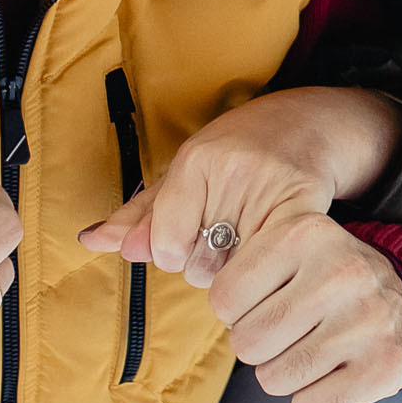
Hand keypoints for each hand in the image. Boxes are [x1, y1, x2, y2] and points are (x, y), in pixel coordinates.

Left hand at [77, 87, 401, 288]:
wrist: (311, 125)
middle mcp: (232, 171)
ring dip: (237, 272)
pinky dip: (266, 277)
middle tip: (227, 233)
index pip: (166, 244)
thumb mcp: (185, 171)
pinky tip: (271, 257)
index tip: (190, 235)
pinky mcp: (307, 212)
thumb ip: (140, 213)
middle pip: (199, 265)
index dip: (174, 251)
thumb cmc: (239, 151)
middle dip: (207, 263)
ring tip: (250, 240)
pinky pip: (270, 271)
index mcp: (196, 159)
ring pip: (234, 276)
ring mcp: (272, 191)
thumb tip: (90, 241)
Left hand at [209, 213, 401, 402]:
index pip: (225, 297)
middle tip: (281, 333)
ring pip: (273, 379)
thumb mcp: (289, 248)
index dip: (231, 312)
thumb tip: (220, 313)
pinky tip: (330, 372)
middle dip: (254, 346)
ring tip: (308, 349)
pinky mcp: (383, 367)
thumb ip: (245, 270)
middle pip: (247, 342)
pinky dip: (310, 399)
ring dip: (281, 374)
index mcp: (305, 234)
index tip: (256, 305)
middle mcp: (339, 273)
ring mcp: (365, 322)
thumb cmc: (325, 277)